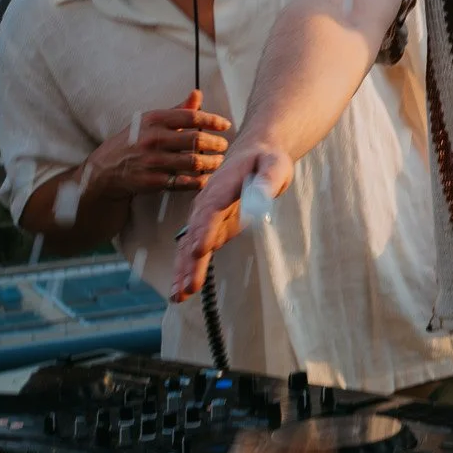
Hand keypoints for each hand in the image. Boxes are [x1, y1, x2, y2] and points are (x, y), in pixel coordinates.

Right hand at [80, 91, 231, 204]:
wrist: (104, 170)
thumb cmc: (133, 141)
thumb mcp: (150, 121)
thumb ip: (178, 110)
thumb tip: (198, 93)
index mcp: (154, 120)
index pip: (191, 117)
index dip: (212, 121)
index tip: (225, 125)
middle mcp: (153, 139)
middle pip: (196, 140)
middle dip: (216, 143)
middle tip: (223, 145)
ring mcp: (152, 161)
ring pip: (192, 162)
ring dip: (211, 163)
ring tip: (218, 161)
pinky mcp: (152, 181)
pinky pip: (182, 181)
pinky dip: (198, 181)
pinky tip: (206, 178)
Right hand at [171, 143, 293, 300]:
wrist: (254, 156)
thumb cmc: (267, 162)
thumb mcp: (274, 166)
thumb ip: (267, 182)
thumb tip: (261, 199)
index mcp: (221, 188)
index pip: (211, 211)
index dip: (205, 231)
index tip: (199, 251)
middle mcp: (207, 205)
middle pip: (195, 235)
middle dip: (191, 261)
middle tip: (188, 286)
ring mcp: (205, 218)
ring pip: (189, 247)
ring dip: (184, 271)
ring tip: (178, 296)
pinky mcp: (209, 229)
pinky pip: (194, 251)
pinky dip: (187, 270)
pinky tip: (181, 290)